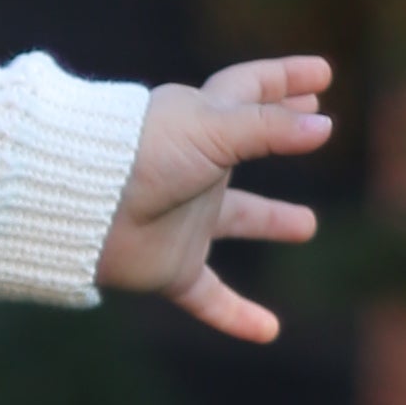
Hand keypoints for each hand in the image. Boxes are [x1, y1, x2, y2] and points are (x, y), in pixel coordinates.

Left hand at [98, 56, 332, 344]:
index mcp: (200, 121)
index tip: (322, 73)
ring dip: (271, 221)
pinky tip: (269, 331)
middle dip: (280, 134)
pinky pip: (209, 297)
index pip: (251, 90)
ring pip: (236, 220)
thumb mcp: (215, 130)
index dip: (285, 78)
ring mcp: (182, 217)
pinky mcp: (169, 266)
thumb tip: (325, 126)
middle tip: (317, 126)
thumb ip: (270, 128)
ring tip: (308, 226)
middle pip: (247, 147)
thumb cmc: (142, 153)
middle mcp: (194, 167)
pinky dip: (236, 316)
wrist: (80, 206)